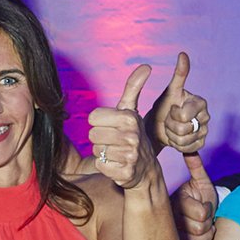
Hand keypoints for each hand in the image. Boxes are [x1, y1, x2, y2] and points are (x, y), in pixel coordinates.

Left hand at [88, 65, 159, 189]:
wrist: (146, 168)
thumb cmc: (133, 135)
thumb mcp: (132, 111)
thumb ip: (134, 87)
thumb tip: (146, 66)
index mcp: (129, 118)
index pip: (93, 117)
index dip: (100, 123)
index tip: (112, 127)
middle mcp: (131, 136)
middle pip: (92, 135)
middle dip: (100, 139)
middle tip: (114, 142)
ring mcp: (129, 156)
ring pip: (95, 150)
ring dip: (103, 153)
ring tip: (116, 153)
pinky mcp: (125, 173)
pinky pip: (100, 165)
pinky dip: (105, 166)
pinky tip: (117, 165)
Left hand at [148, 52, 209, 154]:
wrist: (158, 127)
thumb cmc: (164, 107)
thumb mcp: (170, 92)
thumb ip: (179, 74)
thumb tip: (183, 54)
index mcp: (200, 103)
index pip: (184, 115)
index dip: (173, 114)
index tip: (171, 109)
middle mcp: (206, 117)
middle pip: (183, 129)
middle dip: (171, 126)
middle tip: (169, 120)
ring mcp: (204, 132)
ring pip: (184, 140)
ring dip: (172, 136)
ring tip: (171, 129)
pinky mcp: (200, 144)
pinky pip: (186, 149)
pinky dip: (177, 145)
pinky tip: (175, 139)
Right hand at [174, 152, 218, 239]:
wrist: (200, 213)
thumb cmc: (201, 197)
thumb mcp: (201, 182)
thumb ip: (196, 167)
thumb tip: (190, 150)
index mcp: (176, 201)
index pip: (201, 214)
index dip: (208, 211)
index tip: (205, 206)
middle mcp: (171, 218)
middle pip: (199, 229)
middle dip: (208, 224)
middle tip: (206, 219)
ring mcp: (173, 234)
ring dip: (206, 236)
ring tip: (205, 228)